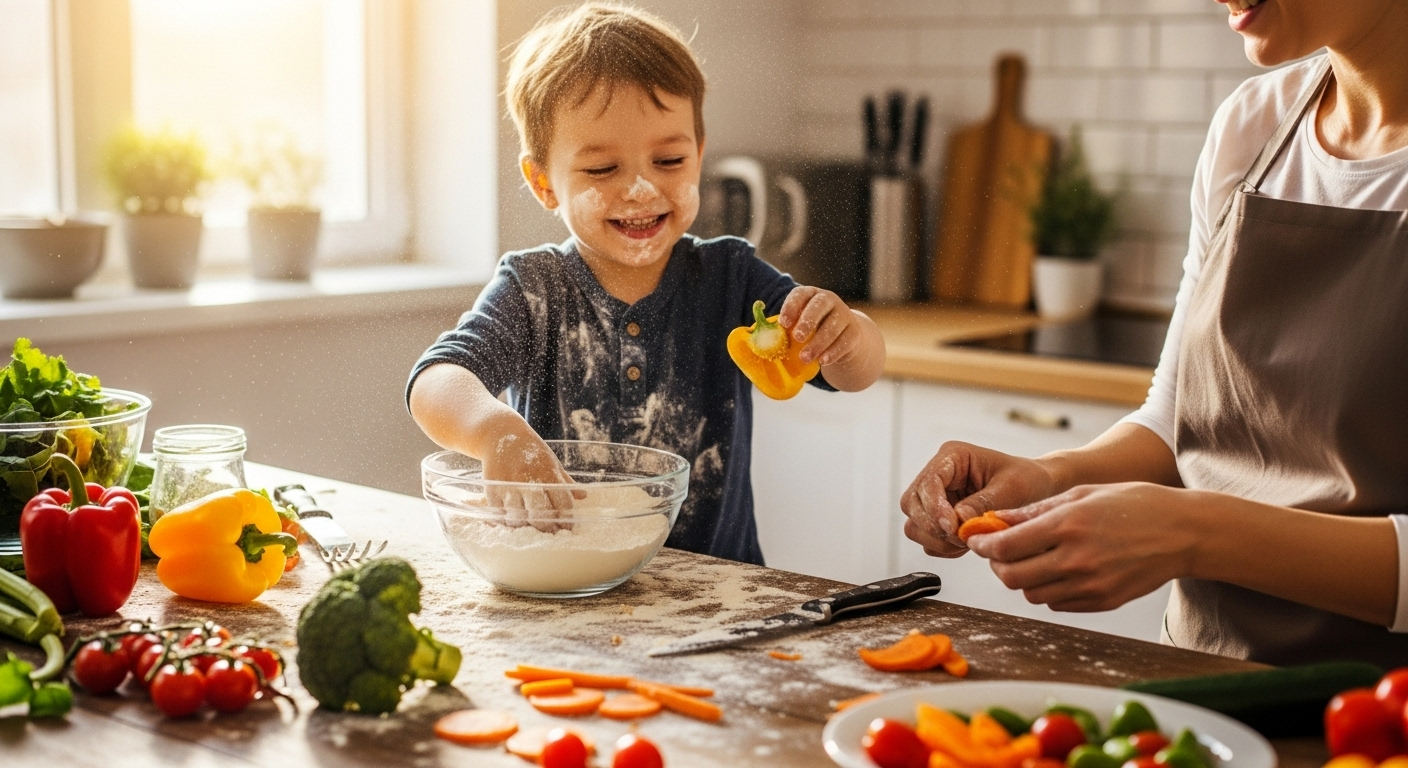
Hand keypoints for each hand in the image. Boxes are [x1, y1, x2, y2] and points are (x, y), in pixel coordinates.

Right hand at [480, 427, 577, 531]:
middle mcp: (528, 479)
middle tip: (548, 531)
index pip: (563, 502)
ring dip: (524, 526)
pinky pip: (498, 513)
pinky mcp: (492, 488)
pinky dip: (504, 521)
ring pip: (518, 517)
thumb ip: (565, 481)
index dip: (567, 518)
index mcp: (547, 473)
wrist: (500, 432)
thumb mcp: (551, 461)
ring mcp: (508, 485)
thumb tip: (584, 496)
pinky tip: (511, 521)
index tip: (568, 528)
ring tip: (529, 527)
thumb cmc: (530, 449)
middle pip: (540, 514)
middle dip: (546, 527)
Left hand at [778, 286, 861, 366]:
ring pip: (832, 326)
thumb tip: (764, 339)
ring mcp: (844, 314)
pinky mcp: (854, 331)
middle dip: (807, 321)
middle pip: (819, 306)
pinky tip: (822, 361)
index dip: (791, 307)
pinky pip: (844, 341)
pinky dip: (833, 352)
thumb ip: (785, 329)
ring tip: (804, 358)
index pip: (800, 294)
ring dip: (818, 343)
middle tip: (797, 337)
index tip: (783, 323)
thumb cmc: (812, 329)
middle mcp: (828, 300)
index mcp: (810, 295)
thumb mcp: (799, 324)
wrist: (843, 336)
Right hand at [900, 441, 1058, 557]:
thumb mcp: (1012, 488)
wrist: (1038, 488)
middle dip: (933, 527)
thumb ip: (983, 504)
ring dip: (938, 540)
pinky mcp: (940, 517)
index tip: (952, 527)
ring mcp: (937, 497)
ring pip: (914, 524)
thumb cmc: (1027, 479)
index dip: (934, 508)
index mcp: (952, 457)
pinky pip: (927, 539)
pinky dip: (944, 547)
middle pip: (911, 504)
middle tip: (962, 538)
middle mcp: (939, 475)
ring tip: (967, 541)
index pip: (927, 483)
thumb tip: (958, 522)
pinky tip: (966, 543)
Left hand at [966, 483, 1201, 611]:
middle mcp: (1076, 560)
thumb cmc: (1134, 504)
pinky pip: (1057, 603)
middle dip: (997, 565)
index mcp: (1068, 526)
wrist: (1184, 533)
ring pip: (1031, 594)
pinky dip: (1047, 589)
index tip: (976, 540)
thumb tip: (997, 521)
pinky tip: (1057, 570)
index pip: (1006, 546)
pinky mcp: (1102, 602)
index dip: (983, 545)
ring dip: (1022, 578)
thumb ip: (1035, 511)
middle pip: (1012, 577)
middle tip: (998, 552)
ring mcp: (1091, 586)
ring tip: (1031, 558)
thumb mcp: (1081, 494)